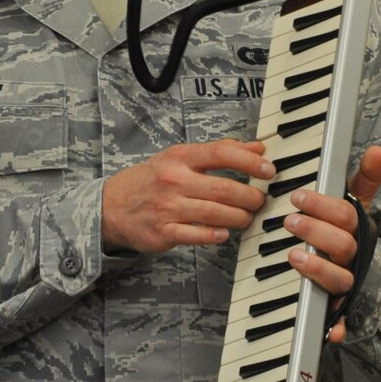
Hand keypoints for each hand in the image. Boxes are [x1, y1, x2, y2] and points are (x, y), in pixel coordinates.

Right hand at [102, 139, 274, 253]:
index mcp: (180, 157)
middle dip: (250, 197)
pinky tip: (224, 233)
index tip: (269, 170)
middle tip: (260, 201)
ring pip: (214, 213)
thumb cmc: (153, 180)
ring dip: (239, 217)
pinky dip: (214, 235)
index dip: (250, 161)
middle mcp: (173, 180)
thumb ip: (220, 151)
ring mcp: (167, 207)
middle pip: (224, 188)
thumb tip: (258, 146)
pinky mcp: (162, 232)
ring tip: (247, 217)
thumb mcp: (181, 158)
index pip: (221, 153)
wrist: (111, 206)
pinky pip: (195, 235)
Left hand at [285, 144, 380, 343]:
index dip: (322, 205)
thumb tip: (377, 150)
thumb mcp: (359, 206)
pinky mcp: (340, 309)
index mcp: (360, 231)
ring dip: (317, 269)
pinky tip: (332, 332)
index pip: (346, 215)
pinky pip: (341, 322)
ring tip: (293, 255)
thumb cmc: (353, 237)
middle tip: (289, 220)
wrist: (370, 279)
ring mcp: (348, 283)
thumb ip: (365, 179)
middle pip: (342, 245)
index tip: (297, 196)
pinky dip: (337, 328)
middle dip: (315, 231)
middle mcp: (356, 258)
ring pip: (339, 279)